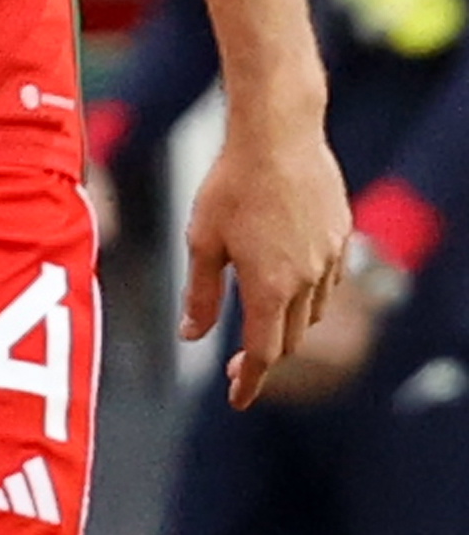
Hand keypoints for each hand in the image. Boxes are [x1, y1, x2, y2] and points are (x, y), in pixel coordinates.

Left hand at [188, 107, 357, 406]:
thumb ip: (199, 294)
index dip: (251, 382)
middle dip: (266, 355)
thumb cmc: (230, 185)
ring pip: (313, 311)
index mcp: (270, 287)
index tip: (237, 398)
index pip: (265, 353)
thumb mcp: (202, 240)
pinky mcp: (342, 237)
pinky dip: (307, 292)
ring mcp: (331, 259)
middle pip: (291, 337)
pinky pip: (328, 280)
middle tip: (239, 363)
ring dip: (288, 324)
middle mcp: (307, 281)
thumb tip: (192, 337)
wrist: (279, 136)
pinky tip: (287, 275)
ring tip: (260, 317)